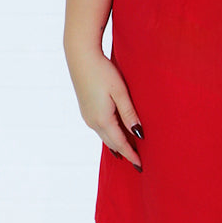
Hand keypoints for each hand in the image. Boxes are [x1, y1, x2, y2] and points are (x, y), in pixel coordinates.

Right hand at [66, 45, 142, 168]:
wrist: (80, 56)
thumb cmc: (103, 71)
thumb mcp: (120, 92)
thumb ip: (129, 114)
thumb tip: (139, 134)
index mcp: (103, 119)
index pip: (120, 144)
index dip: (131, 155)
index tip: (141, 166)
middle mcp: (93, 122)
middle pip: (112, 143)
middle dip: (124, 153)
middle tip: (137, 162)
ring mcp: (87, 116)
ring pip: (105, 136)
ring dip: (117, 144)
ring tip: (129, 151)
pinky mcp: (86, 110)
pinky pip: (100, 129)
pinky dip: (110, 135)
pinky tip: (116, 135)